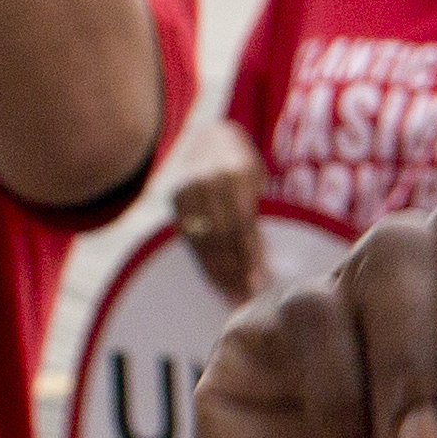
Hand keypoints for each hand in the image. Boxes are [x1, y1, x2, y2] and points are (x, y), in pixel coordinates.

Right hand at [171, 119, 270, 303]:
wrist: (206, 137)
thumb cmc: (241, 164)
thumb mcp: (255, 178)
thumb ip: (255, 212)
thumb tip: (262, 260)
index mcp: (235, 173)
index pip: (243, 224)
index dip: (251, 256)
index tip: (261, 284)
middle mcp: (207, 181)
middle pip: (222, 236)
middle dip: (237, 271)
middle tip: (249, 300)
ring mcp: (187, 190)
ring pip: (204, 241)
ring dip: (220, 274)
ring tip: (235, 298)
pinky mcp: (174, 201)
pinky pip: (191, 240)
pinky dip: (204, 263)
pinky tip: (217, 282)